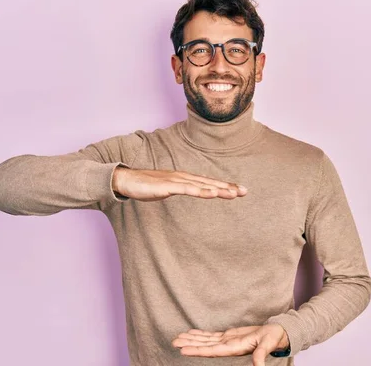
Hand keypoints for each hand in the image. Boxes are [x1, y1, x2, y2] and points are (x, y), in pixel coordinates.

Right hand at [112, 167, 247, 201]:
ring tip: (234, 193)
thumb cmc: (145, 185)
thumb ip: (178, 190)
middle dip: (227, 186)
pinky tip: (213, 194)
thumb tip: (188, 193)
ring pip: (202, 185)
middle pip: (209, 182)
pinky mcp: (168, 186)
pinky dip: (202, 191)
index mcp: (183, 178)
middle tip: (245, 191)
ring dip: (219, 189)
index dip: (223, 185)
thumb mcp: (166, 189)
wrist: (125, 180)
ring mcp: (176, 181)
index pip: (207, 182)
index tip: (238, 190)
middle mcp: (183, 177)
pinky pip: (188, 189)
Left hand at [172, 324, 289, 365]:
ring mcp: (227, 341)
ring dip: (192, 339)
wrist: (277, 333)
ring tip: (177, 338)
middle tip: (173, 342)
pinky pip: (211, 335)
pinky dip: (201, 334)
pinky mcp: (229, 336)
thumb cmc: (273, 338)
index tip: (183, 350)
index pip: (212, 351)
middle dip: (190, 344)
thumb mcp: (268, 345)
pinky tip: (191, 333)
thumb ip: (261, 356)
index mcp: (235, 349)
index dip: (197, 350)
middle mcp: (228, 346)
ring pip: (206, 340)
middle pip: (205, 346)